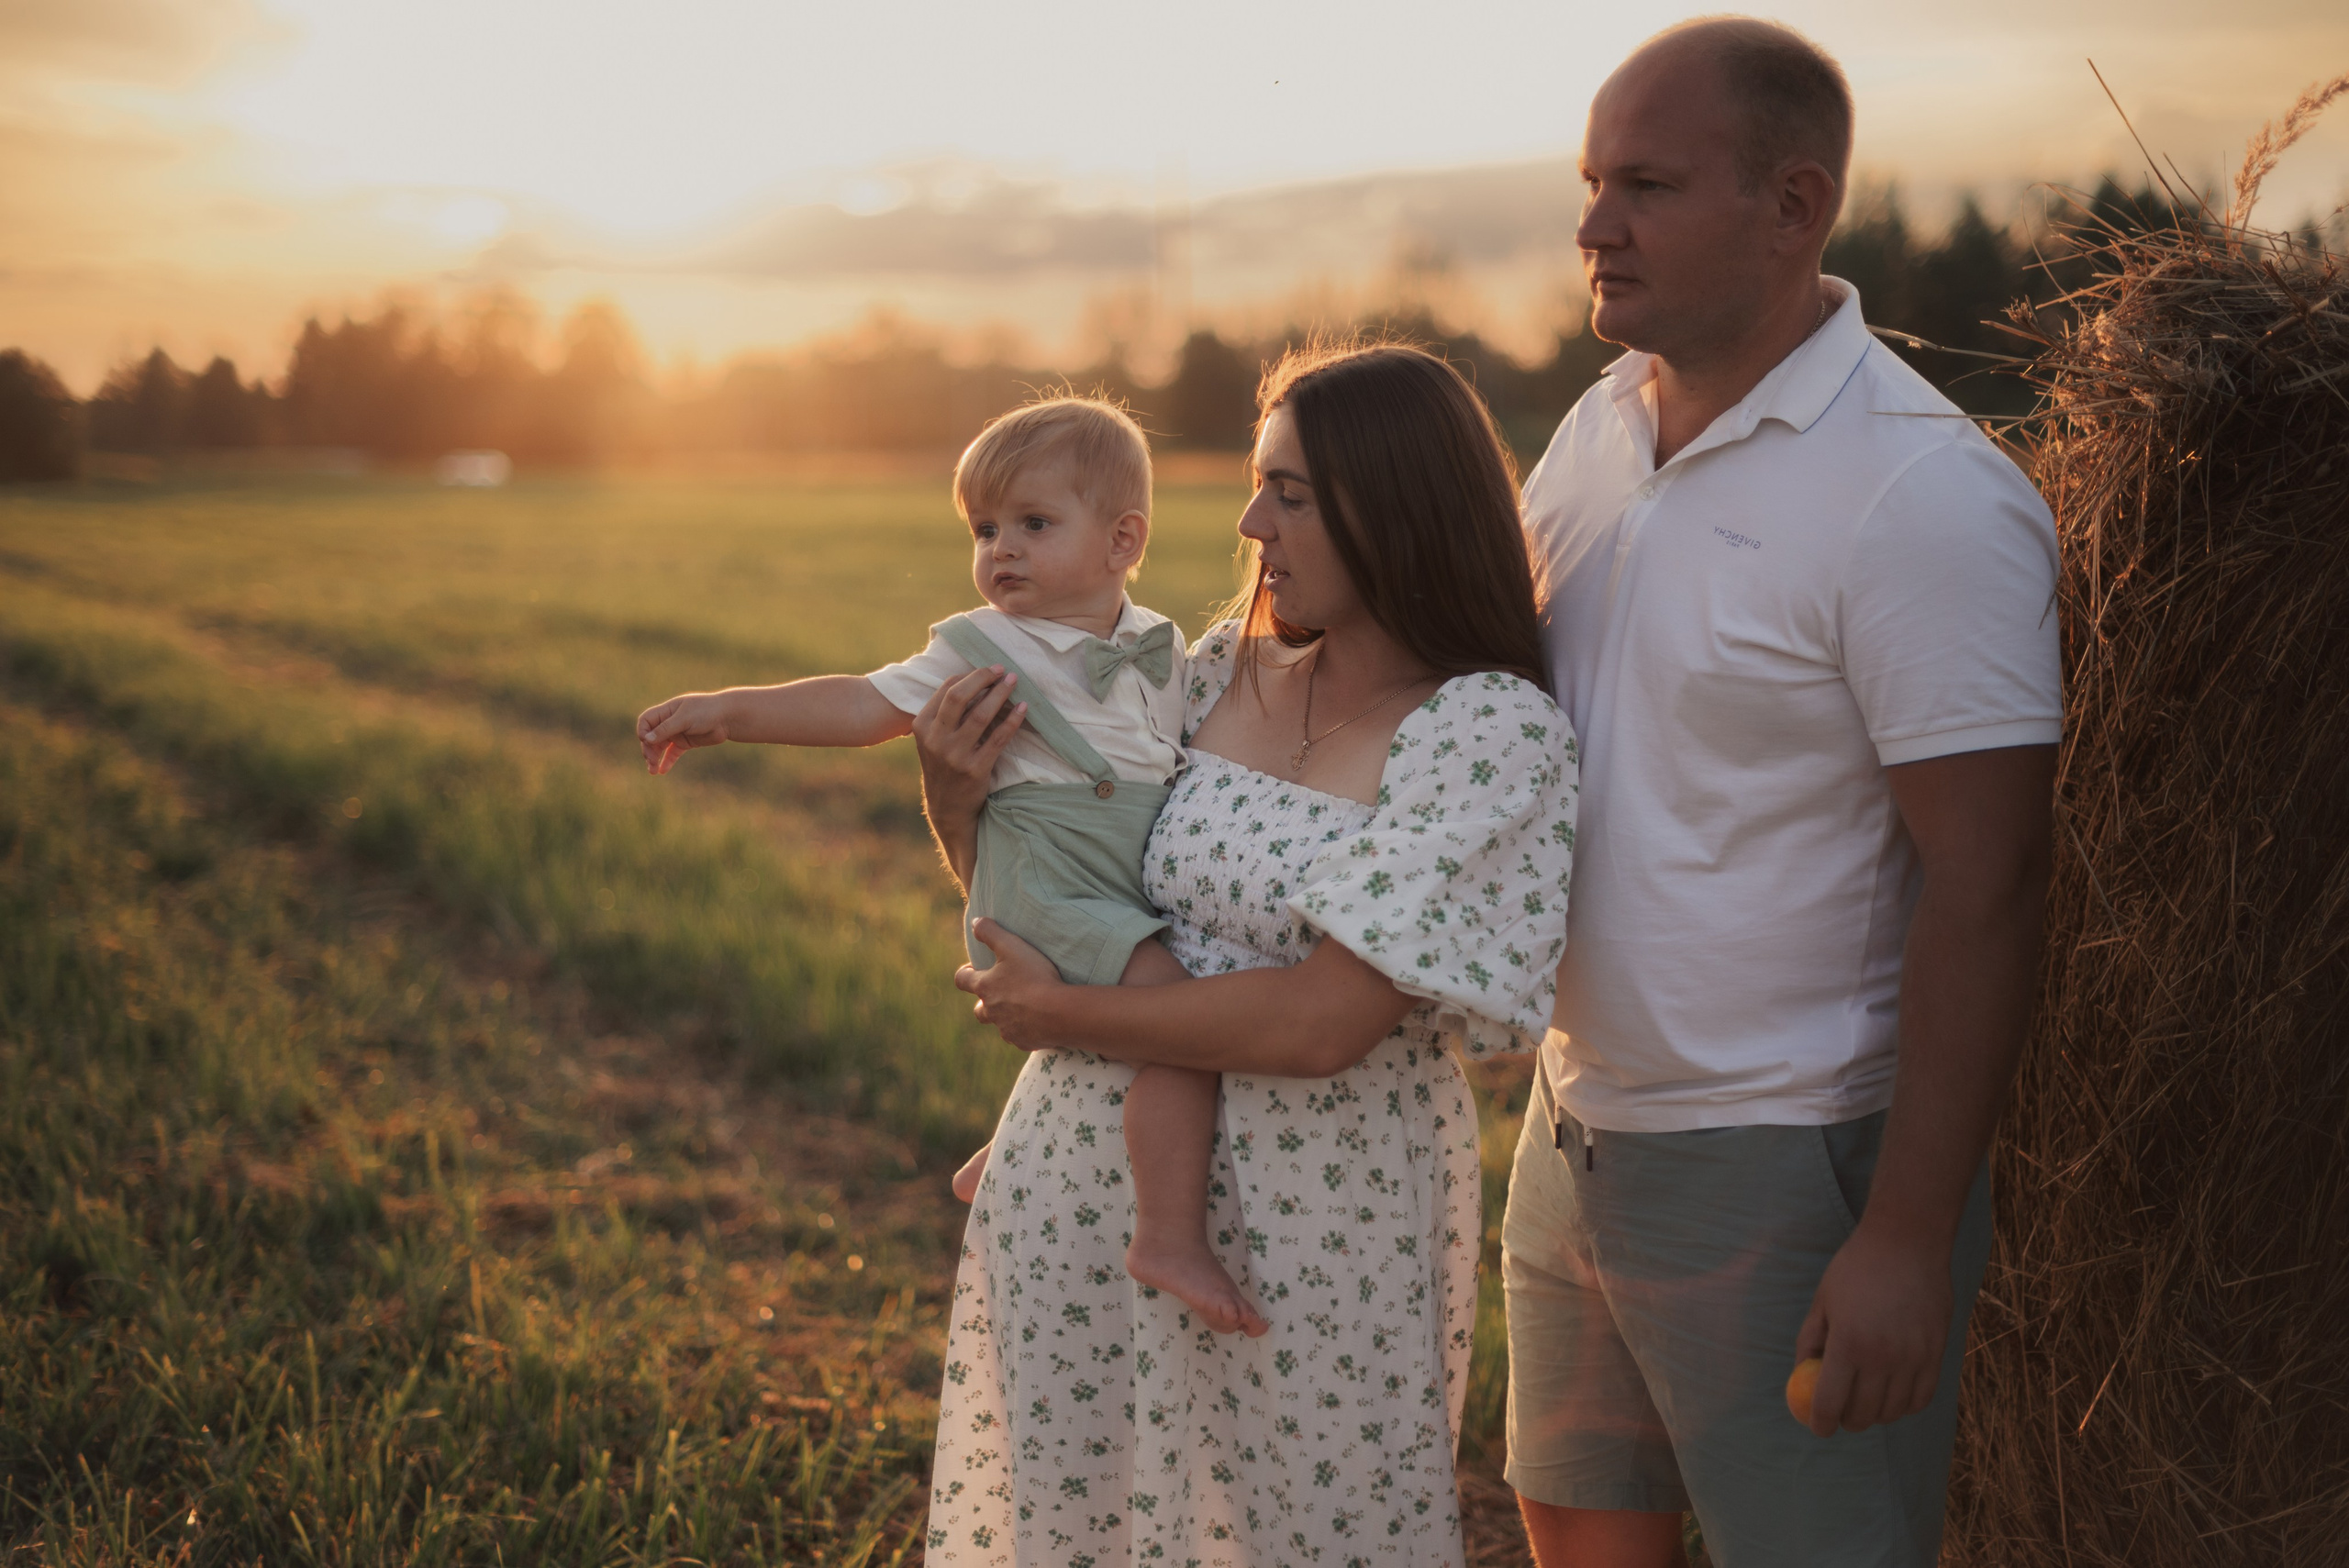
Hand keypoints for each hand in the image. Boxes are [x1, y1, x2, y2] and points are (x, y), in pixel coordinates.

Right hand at [636, 693, 732, 773]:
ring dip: (655, 757)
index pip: (646, 721)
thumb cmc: (706, 712)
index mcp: (666, 711)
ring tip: (653, 771)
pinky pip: (672, 753)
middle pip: (651, 736)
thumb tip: (646, 739)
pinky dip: (667, 761)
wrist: (728, 718)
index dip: (643, 731)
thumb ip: (665, 729)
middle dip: (649, 749)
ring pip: (660, 746)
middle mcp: (669, 722)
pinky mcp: (686, 743)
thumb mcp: (684, 719)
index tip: (646, 741)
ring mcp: (677, 733)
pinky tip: (662, 771)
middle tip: (651, 761)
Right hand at [912, 665, 1024, 888]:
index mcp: (922, 726)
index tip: (987, 670)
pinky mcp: (975, 769)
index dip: (969, 676)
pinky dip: (1013, 720)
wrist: (947, 807)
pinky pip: (998, 738)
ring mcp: (955, 755)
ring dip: (1000, 694)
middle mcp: (935, 739)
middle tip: (1000, 669)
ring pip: (980, 715)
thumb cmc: (943, 765)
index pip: (946, 690)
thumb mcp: (932, 738)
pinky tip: (1023, 708)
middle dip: (982, 677)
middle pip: (959, 696)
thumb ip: (944, 713)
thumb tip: (972, 678)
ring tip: (1013, 681)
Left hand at [954, 918, 1067, 1050]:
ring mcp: (1007, 1030)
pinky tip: (1040, 1022)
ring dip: (1007, 1017)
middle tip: (1001, 992)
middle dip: (986, 1002)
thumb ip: (991, 932)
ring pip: (1000, 1025)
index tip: (973, 969)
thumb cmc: (1034, 976)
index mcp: (985, 987)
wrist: (1058, 1013)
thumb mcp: (1011, 945)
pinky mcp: (1024, 1043)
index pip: (962, 980)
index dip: (965, 973)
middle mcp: (991, 1011)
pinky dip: (1026, 1030)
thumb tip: (975, 922)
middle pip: (979, 1011)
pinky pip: (1020, 1038)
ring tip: (1025, 1008)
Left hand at [1794, 1219, 1953, 1435]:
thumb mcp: (1822, 1301)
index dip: (1821, 1423)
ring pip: (1894, 1411)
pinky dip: (1906, 1405)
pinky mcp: (1938, 1354)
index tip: (1819, 1428)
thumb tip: (1803, 1375)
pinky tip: (1894, 1395)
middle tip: (1842, 1414)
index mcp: (1848, 1344)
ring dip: (1877, 1415)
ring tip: (1867, 1402)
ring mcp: (1914, 1358)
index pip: (1831, 1402)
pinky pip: (1922, 1398)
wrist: (1907, 1243)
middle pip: (1864, 1414)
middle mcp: (1883, 1358)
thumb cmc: (1856, 1268)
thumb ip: (1810, 1341)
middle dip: (1848, 1421)